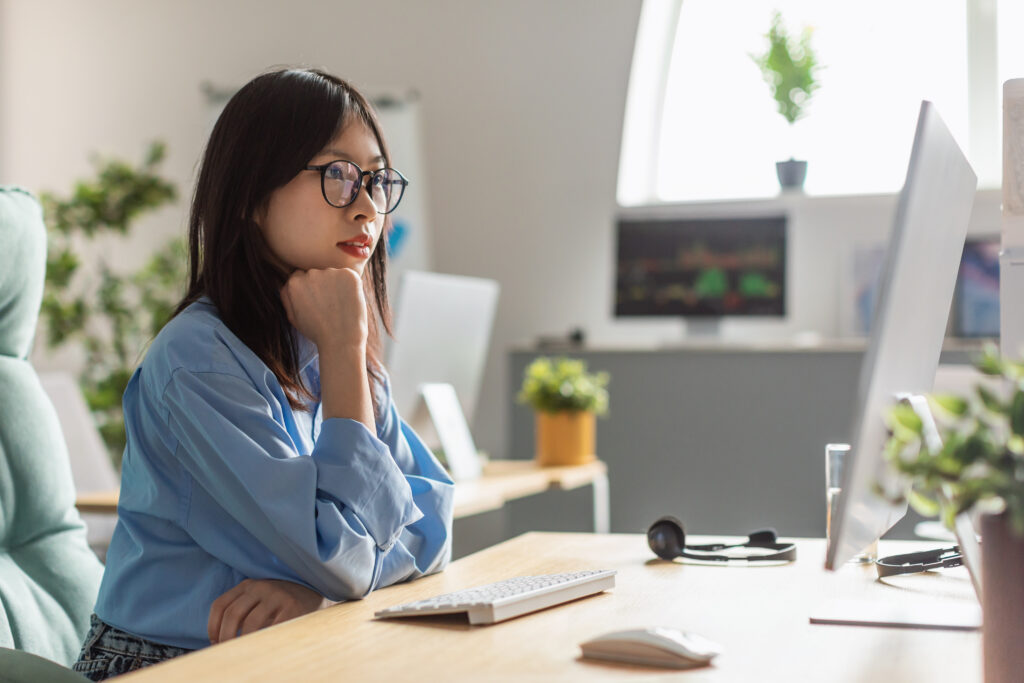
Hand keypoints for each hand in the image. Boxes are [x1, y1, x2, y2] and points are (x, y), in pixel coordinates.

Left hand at [208, 578, 328, 643]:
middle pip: (232, 614)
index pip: (220, 605)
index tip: (215, 642)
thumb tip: (218, 640)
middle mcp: (261, 586)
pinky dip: (262, 641)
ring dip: (243, 642)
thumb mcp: (260, 601)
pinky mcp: (292, 606)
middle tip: (227, 652)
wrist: (317, 596)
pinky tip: (262, 648)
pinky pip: (271, 628)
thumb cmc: (282, 605)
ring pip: (250, 623)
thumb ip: (243, 611)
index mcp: (248, 585)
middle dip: (226, 638)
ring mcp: (277, 595)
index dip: (213, 627)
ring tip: (244, 653)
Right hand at [280, 267, 367, 349]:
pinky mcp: (349, 274)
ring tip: (340, 308)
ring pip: (334, 275)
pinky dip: (351, 287)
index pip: (301, 276)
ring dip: (337, 286)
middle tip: (330, 307)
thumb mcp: (294, 317)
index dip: (311, 290)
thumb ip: (288, 297)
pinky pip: (350, 277)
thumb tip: (287, 283)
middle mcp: (310, 273)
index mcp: (294, 283)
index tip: (318, 302)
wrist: (341, 341)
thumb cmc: (317, 332)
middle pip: (317, 274)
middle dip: (323, 286)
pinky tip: (349, 303)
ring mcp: (330, 272)